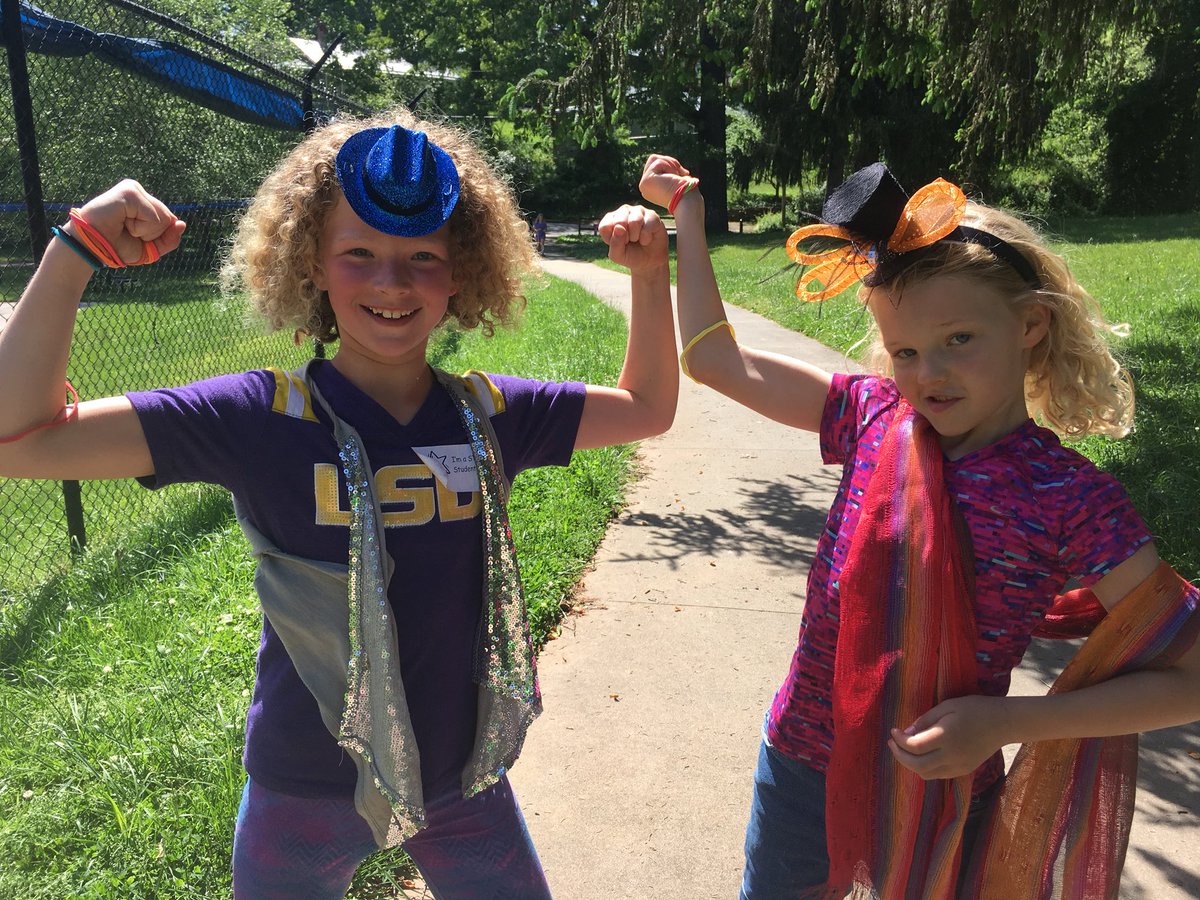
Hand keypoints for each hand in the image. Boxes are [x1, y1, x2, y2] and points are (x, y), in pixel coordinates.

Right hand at [69, 180, 185, 264]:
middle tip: (127, 231)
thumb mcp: (150, 248)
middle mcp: (140, 192)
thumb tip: (182, 224)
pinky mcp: (129, 191)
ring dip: (145, 231)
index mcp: (144, 202)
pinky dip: (140, 228)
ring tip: (124, 226)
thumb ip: (169, 239)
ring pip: (163, 218)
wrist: (93, 248)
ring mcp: (134, 189)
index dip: (156, 236)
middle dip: (152, 234)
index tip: (133, 236)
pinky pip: (153, 216)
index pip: (170, 220)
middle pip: (169, 218)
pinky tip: (123, 222)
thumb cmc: (118, 246)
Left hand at [598, 204, 667, 274]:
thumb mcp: (618, 256)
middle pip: (619, 221)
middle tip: (629, 241)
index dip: (612, 239)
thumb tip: (619, 227)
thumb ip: (614, 244)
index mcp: (610, 219)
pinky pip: (647, 226)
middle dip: (625, 238)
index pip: (605, 226)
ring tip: (638, 239)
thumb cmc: (631, 255)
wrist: (651, 260)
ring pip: (634, 222)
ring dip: (636, 237)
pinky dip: (646, 238)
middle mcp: (623, 211)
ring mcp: (638, 211)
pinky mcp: (652, 215)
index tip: (619, 243)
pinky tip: (647, 238)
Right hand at [638, 154, 692, 209]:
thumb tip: (666, 161)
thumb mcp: (676, 178)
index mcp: (651, 187)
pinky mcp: (646, 181)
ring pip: (655, 159)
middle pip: (654, 159)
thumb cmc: (686, 192)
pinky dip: (670, 167)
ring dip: (671, 165)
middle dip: (670, 163)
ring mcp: (643, 184)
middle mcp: (644, 186)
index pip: (656, 164)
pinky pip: (658, 162)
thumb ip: (667, 170)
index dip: (670, 166)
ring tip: (676, 177)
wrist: (688, 202)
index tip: (681, 176)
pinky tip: (673, 179)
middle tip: (680, 175)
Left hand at [888, 695, 1009, 780]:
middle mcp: (952, 755)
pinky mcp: (964, 771)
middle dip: (900, 756)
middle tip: (892, 743)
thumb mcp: (947, 706)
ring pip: (926, 774)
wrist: (1003, 723)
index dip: (899, 741)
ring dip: (911, 764)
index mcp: (947, 736)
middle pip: (917, 766)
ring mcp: (959, 766)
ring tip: (904, 749)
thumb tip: (907, 733)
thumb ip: (925, 720)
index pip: (915, 747)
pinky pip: (938, 775)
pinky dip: (925, 768)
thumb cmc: (974, 709)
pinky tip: (922, 755)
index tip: (893, 731)